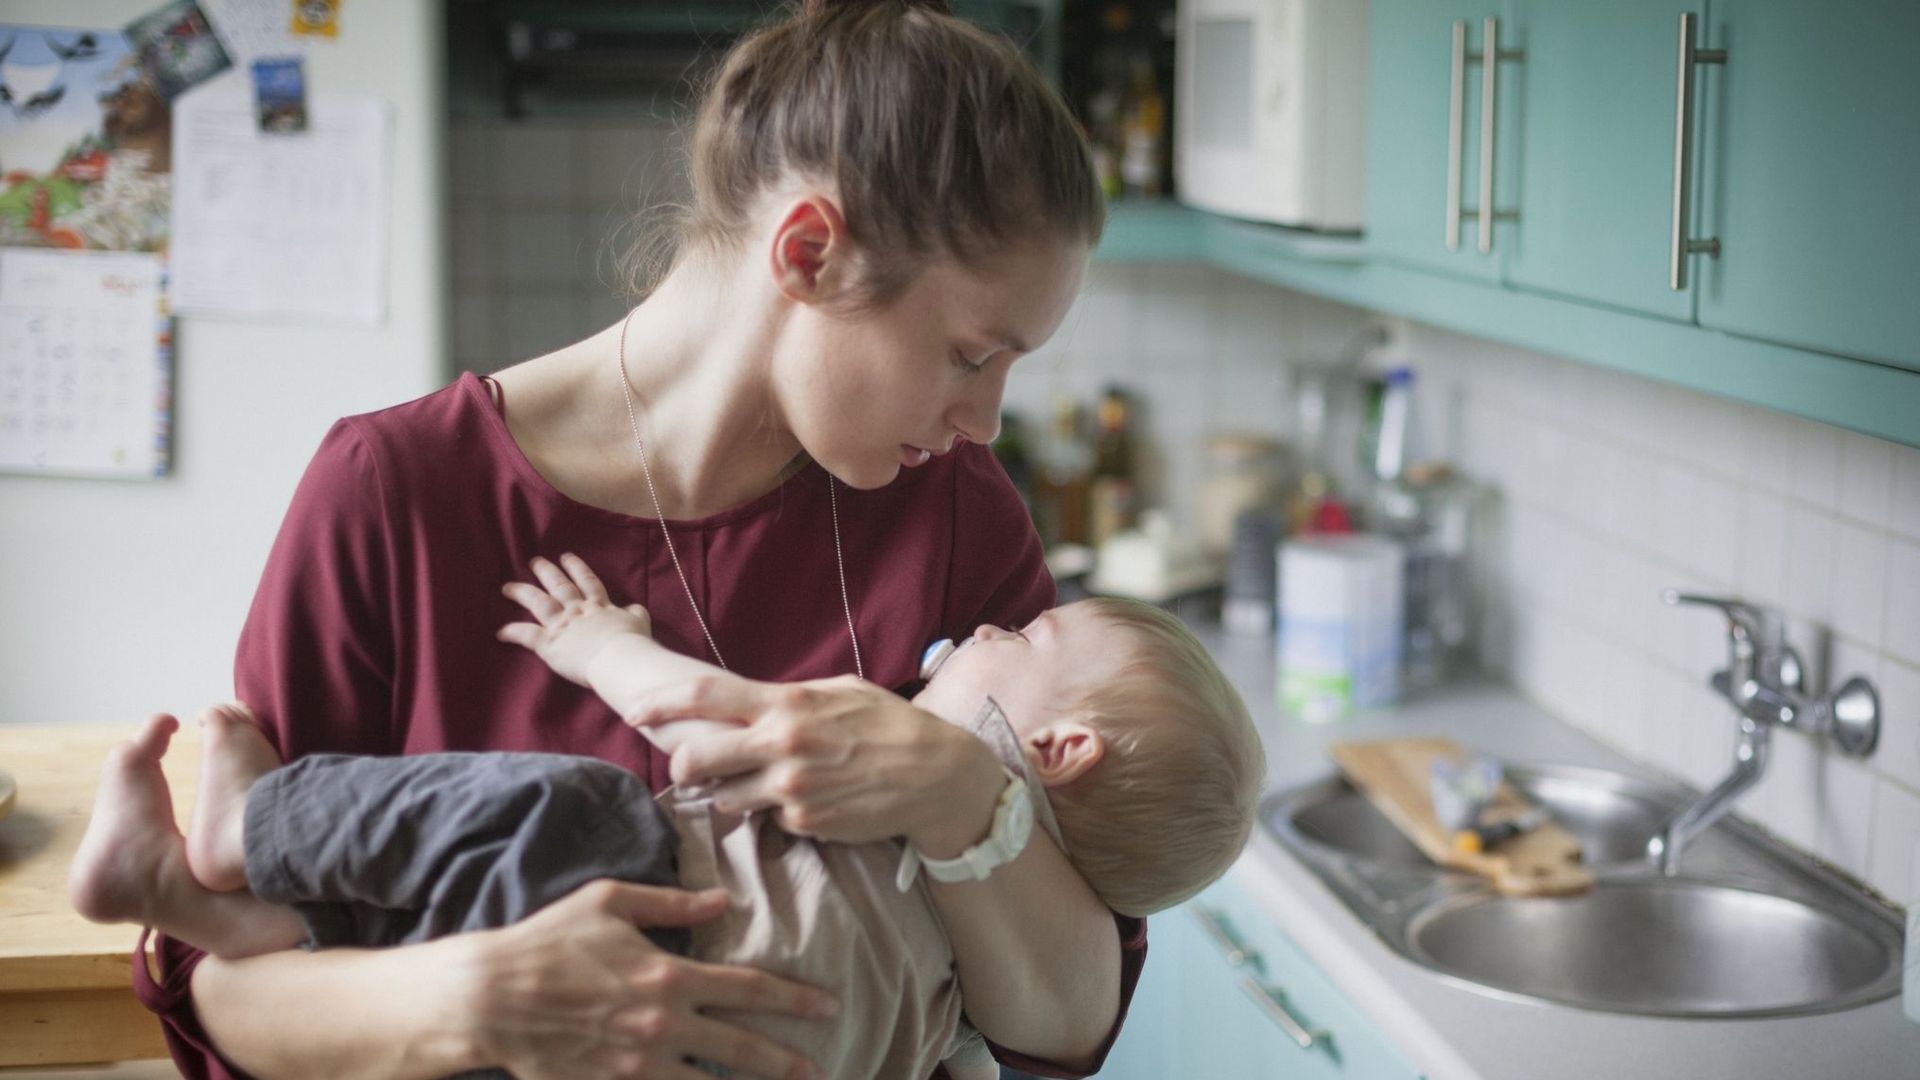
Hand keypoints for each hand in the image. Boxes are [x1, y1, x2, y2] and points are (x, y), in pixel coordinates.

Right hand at [464, 879, 834, 1079]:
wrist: (487, 998)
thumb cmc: (547, 941)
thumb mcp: (610, 902)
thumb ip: (672, 903)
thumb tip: (723, 901)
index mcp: (668, 975)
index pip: (748, 989)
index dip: (793, 999)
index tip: (826, 1007)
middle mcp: (662, 1024)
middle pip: (742, 1049)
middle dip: (787, 1061)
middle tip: (820, 1069)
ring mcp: (638, 1065)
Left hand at [498, 554, 651, 685]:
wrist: (620, 658)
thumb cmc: (633, 643)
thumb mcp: (640, 622)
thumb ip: (634, 613)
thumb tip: (634, 608)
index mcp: (599, 606)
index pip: (587, 582)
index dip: (576, 568)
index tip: (567, 558)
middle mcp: (577, 610)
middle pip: (559, 586)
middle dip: (546, 572)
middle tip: (535, 562)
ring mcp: (561, 624)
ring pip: (538, 602)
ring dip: (522, 593)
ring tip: (508, 587)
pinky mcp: (549, 642)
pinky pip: (526, 635)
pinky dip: (512, 632)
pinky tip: (500, 632)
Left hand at [629, 675, 1005, 853]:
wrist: (937, 777)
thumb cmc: (891, 725)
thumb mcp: (840, 691)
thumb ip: (789, 697)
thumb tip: (748, 702)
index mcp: (788, 704)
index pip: (705, 696)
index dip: (660, 703)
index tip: (634, 711)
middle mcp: (782, 746)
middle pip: (697, 758)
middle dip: (684, 766)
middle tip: (691, 768)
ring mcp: (791, 790)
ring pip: (728, 797)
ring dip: (736, 793)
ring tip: (775, 782)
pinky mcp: (805, 823)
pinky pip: (772, 820)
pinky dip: (781, 812)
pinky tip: (815, 799)